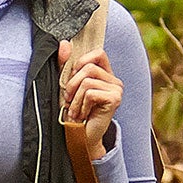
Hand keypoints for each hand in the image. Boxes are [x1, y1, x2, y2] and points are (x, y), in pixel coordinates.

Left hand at [58, 39, 123, 158]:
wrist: (81, 138)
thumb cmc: (74, 113)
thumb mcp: (67, 86)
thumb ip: (65, 65)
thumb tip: (64, 43)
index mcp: (106, 75)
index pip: (98, 53)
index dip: (81, 62)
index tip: (72, 80)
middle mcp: (115, 81)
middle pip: (88, 68)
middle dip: (72, 85)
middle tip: (68, 101)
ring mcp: (117, 90)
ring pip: (87, 81)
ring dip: (75, 98)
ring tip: (75, 111)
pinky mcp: (115, 99)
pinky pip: (90, 93)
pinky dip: (81, 105)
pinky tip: (83, 116)